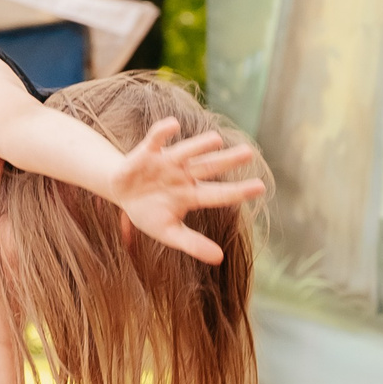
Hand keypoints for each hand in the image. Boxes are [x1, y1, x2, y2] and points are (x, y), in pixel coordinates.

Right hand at [110, 118, 266, 264]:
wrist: (121, 193)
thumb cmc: (148, 213)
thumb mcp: (168, 233)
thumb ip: (193, 244)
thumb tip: (220, 258)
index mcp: (191, 195)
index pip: (218, 194)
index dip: (238, 191)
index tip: (261, 187)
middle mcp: (184, 175)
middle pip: (209, 167)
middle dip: (227, 160)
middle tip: (249, 153)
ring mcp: (167, 162)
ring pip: (186, 152)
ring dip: (199, 146)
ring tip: (216, 140)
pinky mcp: (147, 152)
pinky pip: (156, 139)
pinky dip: (162, 132)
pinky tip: (173, 125)